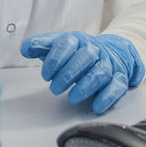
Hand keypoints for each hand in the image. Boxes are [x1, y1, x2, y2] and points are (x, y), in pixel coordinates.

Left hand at [20, 31, 145, 113]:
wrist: (112, 51)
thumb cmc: (79, 53)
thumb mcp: (59, 46)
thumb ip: (41, 46)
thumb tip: (25, 48)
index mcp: (77, 40)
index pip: (67, 44)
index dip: (55, 59)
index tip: (46, 74)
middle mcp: (94, 50)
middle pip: (84, 57)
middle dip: (68, 74)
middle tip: (55, 88)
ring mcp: (108, 63)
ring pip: (100, 72)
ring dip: (86, 86)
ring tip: (72, 98)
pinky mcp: (119, 78)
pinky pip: (116, 86)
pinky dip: (107, 97)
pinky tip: (96, 106)